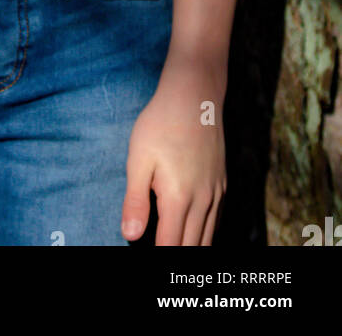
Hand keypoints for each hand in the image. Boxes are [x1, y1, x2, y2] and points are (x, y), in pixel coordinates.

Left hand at [121, 59, 226, 244]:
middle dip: (175, 256)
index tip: (147, 257)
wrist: (194, 95)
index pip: (169, 246)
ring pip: (207, 238)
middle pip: (191, 247)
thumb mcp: (138, 159)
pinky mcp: (222, 184)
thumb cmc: (160, 124)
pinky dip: (205, 235)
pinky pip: (216, 222)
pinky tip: (195, 236)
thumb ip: (135, 200)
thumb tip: (129, 236)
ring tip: (174, 248)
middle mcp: (203, 202)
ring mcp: (216, 193)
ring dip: (191, 249)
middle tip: (159, 253)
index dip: (158, 258)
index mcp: (178, 199)